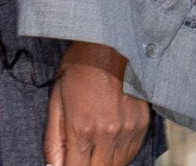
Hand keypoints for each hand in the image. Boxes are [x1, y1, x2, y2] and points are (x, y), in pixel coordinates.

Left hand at [44, 40, 150, 165]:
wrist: (108, 42)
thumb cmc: (77, 69)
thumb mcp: (56, 101)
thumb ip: (54, 140)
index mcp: (82, 128)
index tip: (68, 163)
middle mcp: (108, 133)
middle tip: (79, 157)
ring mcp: (128, 129)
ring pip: (117, 165)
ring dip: (103, 162)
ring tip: (93, 150)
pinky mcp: (142, 123)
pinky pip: (132, 151)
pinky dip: (120, 154)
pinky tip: (108, 144)